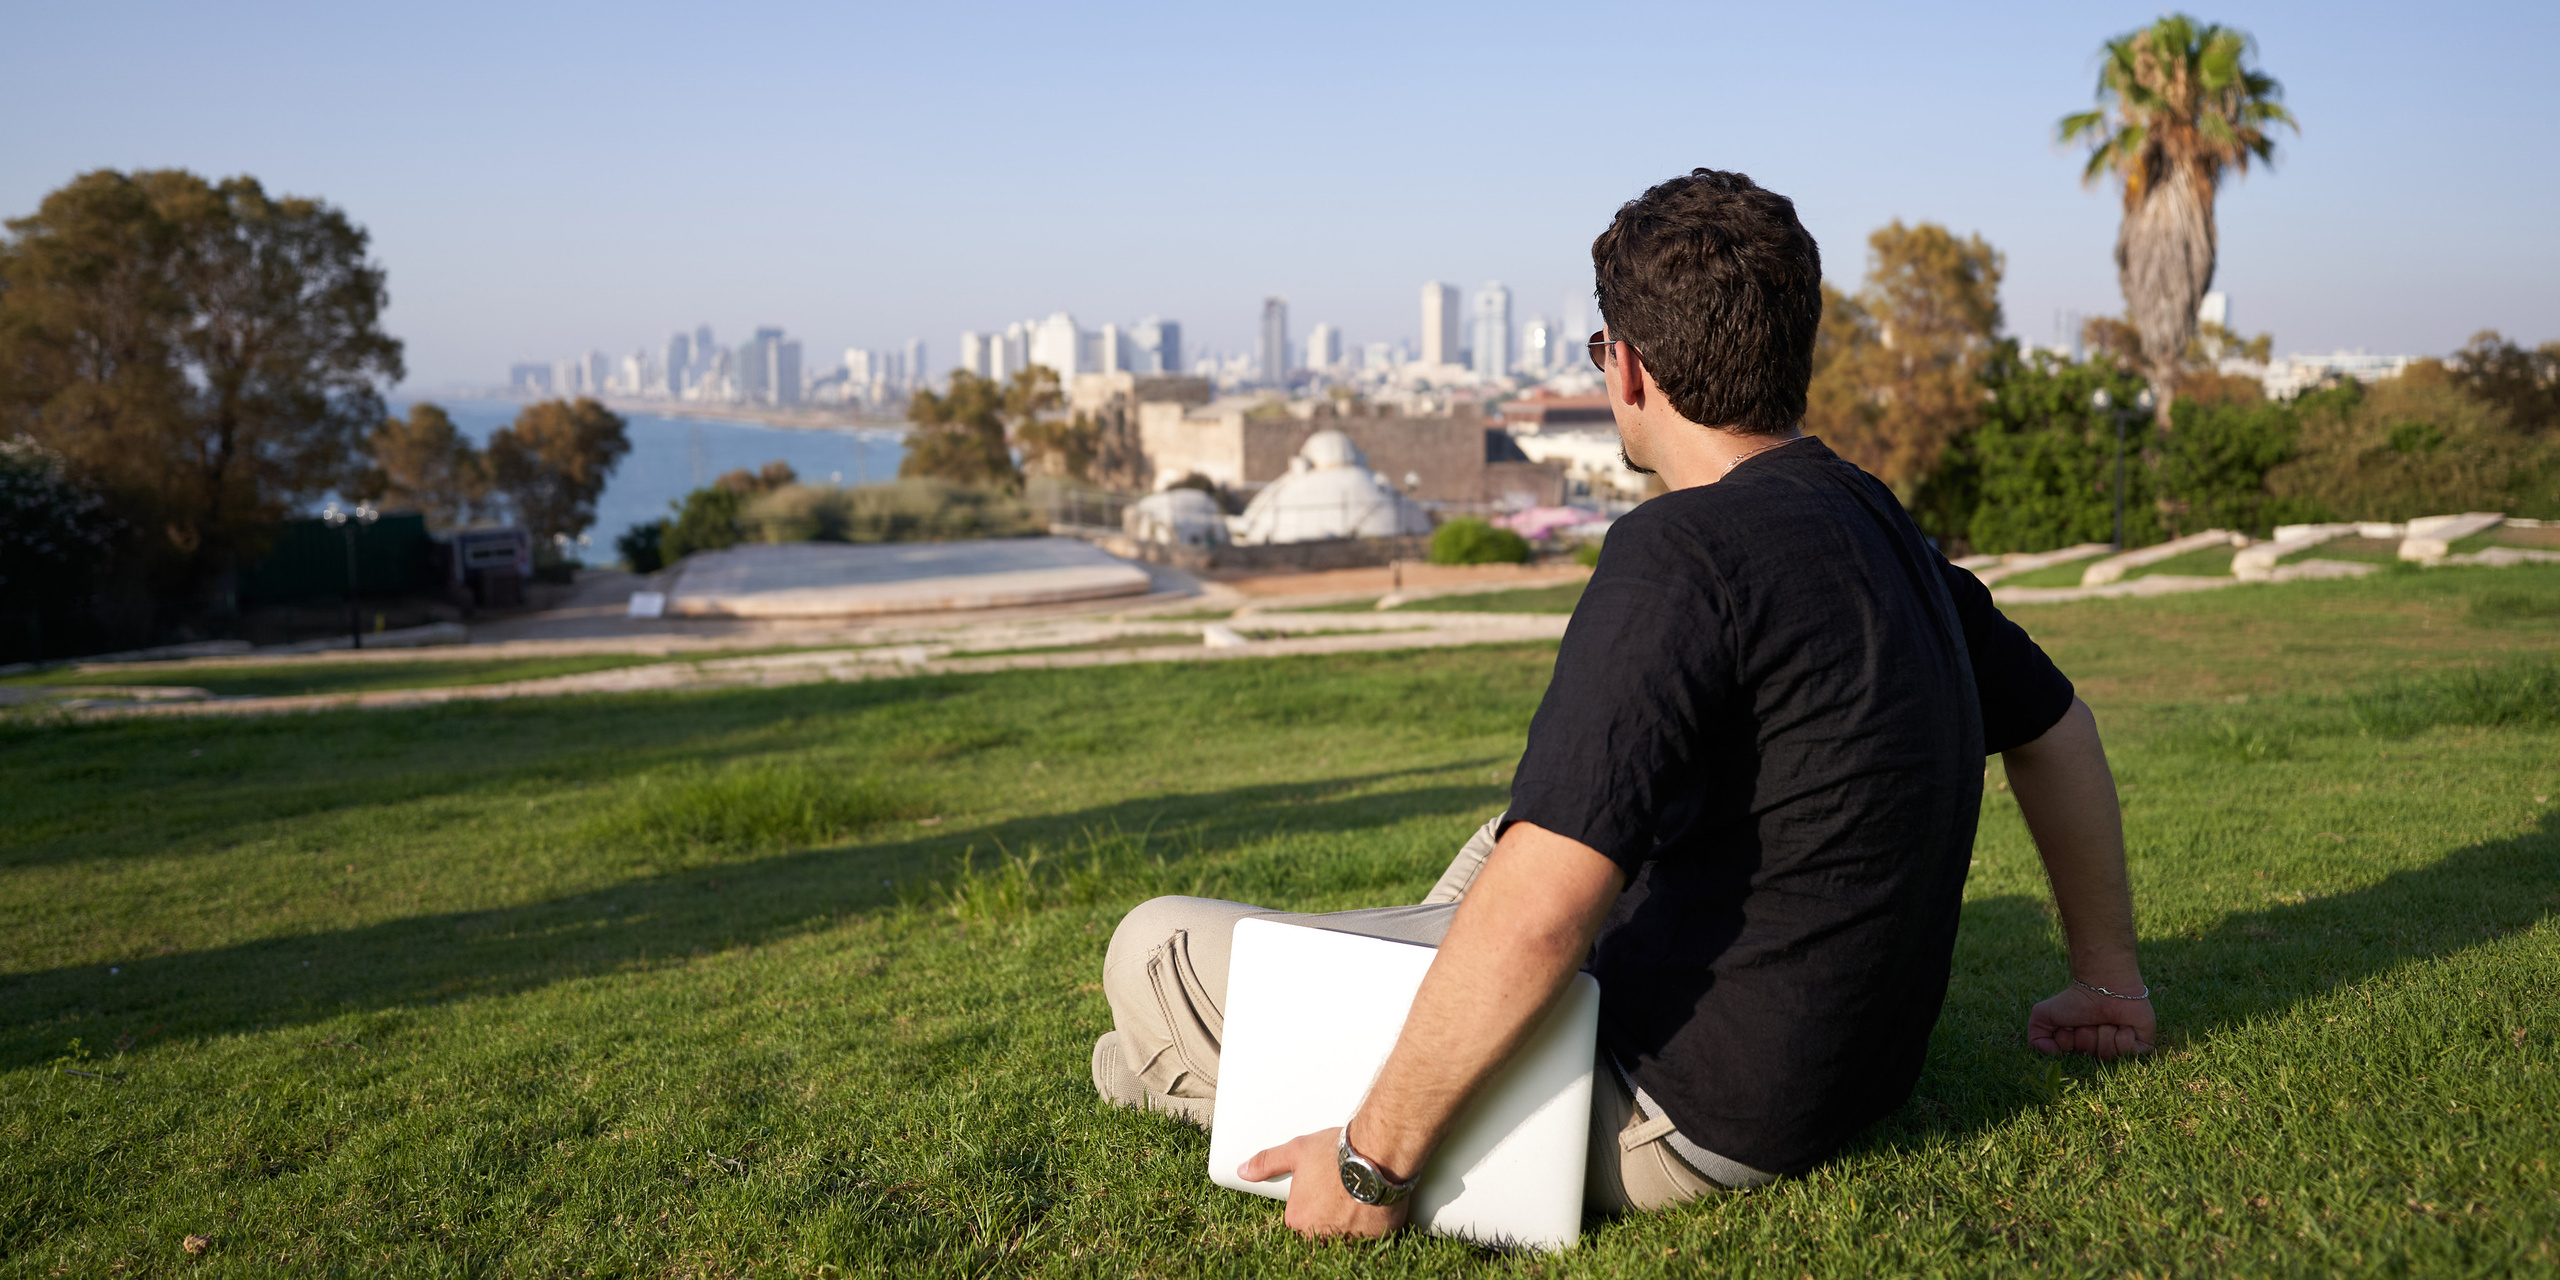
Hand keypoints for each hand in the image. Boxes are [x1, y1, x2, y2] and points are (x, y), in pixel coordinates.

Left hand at [1237, 1127, 1409, 1239]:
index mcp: (1298, 1218)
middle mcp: (1321, 1235)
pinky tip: (1374, 1202)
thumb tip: (1243, 1170)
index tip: (1322, 1187)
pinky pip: (1372, 1235)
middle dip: (1330, 1213)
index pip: (1299, 1217)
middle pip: (1322, 1229)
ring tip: (1358, 1194)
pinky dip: (1374, 1222)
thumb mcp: (1296, 1151)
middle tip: (1340, 1188)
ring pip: (1347, 1234)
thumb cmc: (1335, 1153)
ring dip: (1351, 1220)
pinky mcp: (1376, 1237)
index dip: (1311, 1201)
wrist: (1376, 1154)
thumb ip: (1268, 1162)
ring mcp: (1349, 1239)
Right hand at [2028, 984, 2155, 1059]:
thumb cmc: (2075, 999)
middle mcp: (2099, 1050)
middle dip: (2087, 1037)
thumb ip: (2035, 1040)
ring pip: (2109, 1056)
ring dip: (2104, 1034)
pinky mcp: (2141, 1047)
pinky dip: (2123, 1037)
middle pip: (2091, 1058)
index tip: (2069, 1026)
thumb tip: (2051, 1055)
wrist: (2104, 985)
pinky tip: (2123, 1024)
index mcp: (2080, 1047)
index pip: (2072, 1059)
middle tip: (2090, 1020)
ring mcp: (2121, 1050)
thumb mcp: (2042, 1016)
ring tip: (2108, 1020)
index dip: (2067, 1042)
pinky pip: (2130, 1054)